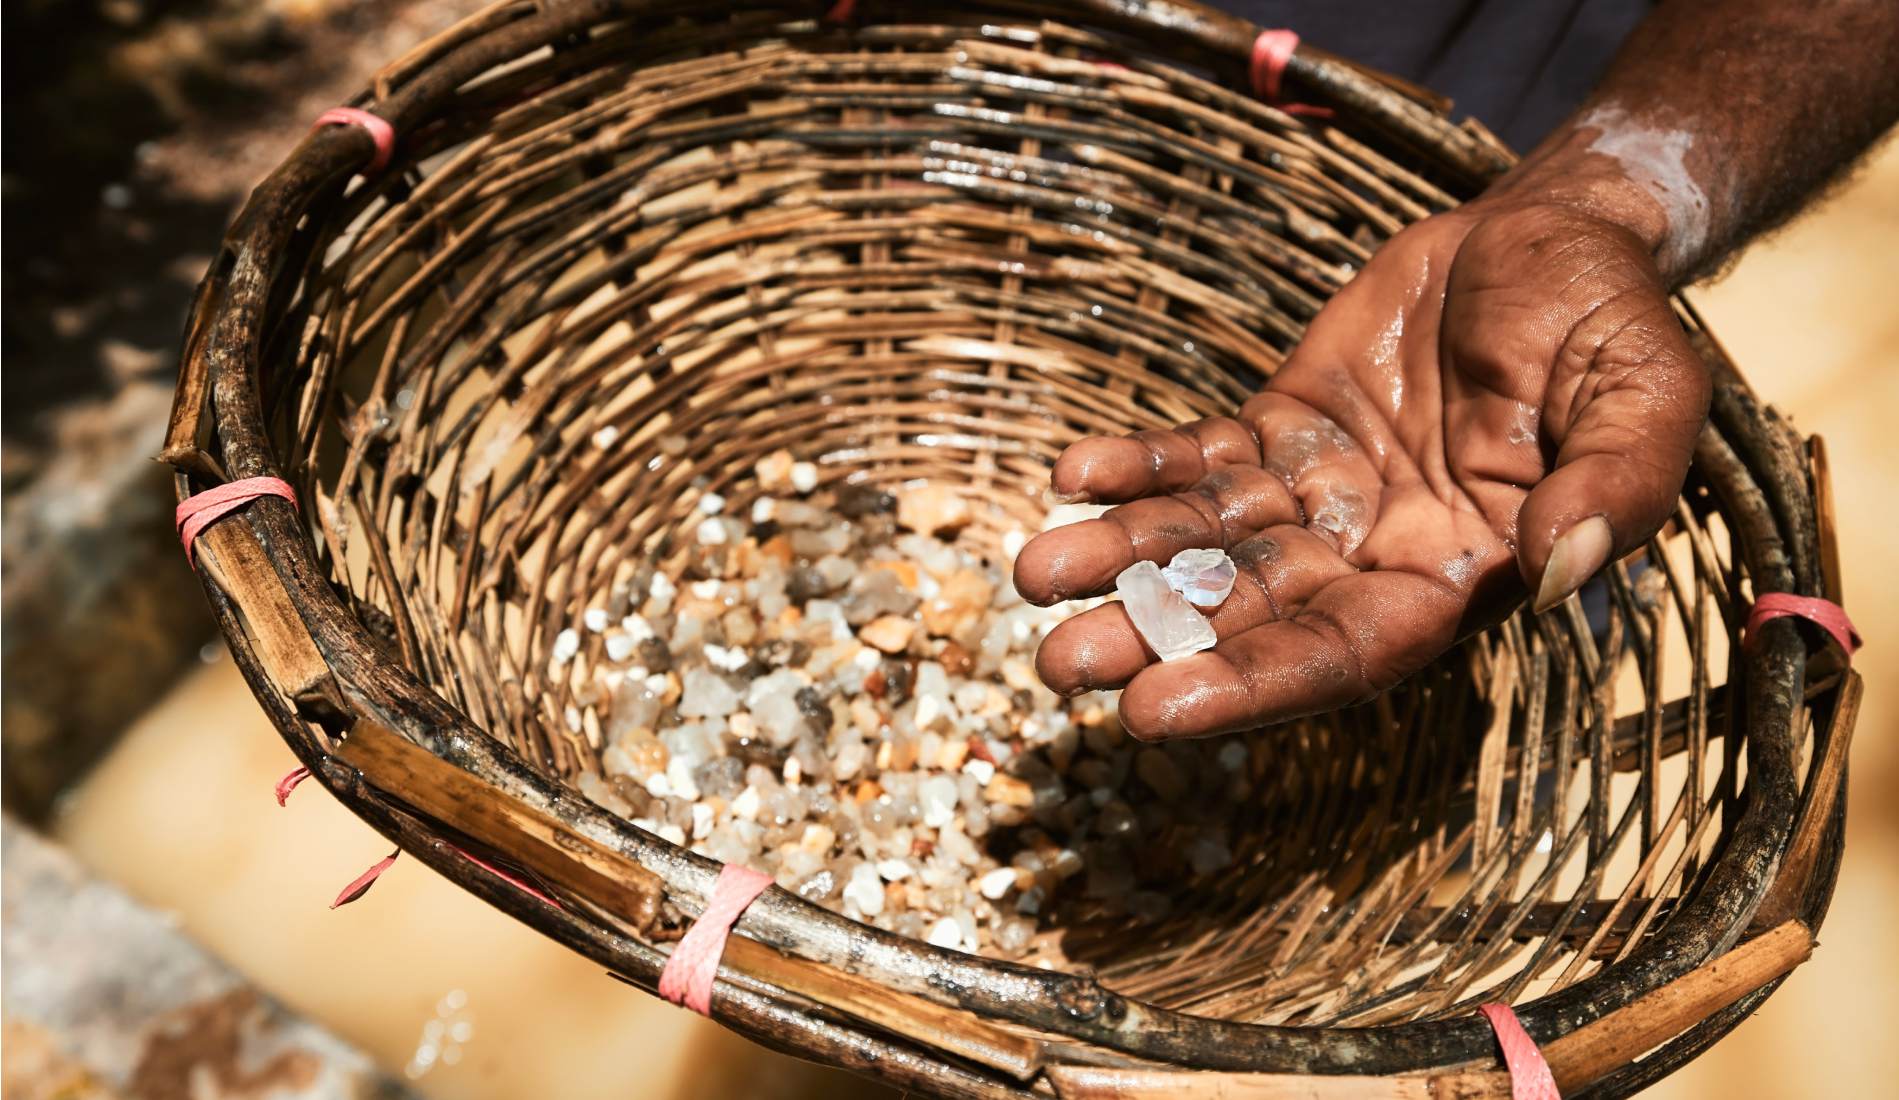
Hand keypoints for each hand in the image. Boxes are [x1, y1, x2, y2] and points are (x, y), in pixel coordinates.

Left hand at [1012, 183, 1709, 739]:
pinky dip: (1138, 469)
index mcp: (1459, 580)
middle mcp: (1374, 555)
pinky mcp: (1278, 427)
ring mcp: (1318, 494)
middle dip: (1156, 637)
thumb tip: (1560, 570)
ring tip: (1035, 572)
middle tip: (1056, 663)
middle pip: (1250, 613)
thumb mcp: (1646, 395)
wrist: (1550, 236)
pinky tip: (1074, 475)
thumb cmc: (1610, 325)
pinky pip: (1198, 458)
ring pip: (1206, 543)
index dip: (1250, 684)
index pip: (1344, 655)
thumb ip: (1615, 486)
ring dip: (1121, 559)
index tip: (1153, 709)